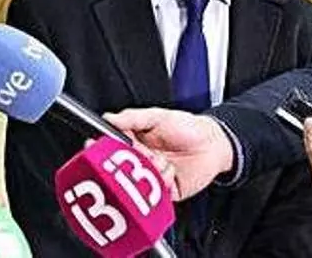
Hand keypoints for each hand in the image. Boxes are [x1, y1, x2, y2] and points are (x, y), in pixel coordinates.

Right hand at [104, 108, 232, 199]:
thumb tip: (108, 118)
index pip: (110, 149)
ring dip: (149, 171)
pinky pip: (155, 196)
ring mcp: (150, 178)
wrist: (214, 144)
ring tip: (163, 160)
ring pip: (137, 183)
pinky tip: (171, 170)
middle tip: (142, 153)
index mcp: (132, 143)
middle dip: (130, 162)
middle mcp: (139, 163)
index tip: (98, 147)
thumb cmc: (187, 127)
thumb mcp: (158, 116)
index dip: (102, 150)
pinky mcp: (164, 192)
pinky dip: (162, 183)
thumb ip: (132, 117)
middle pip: (120, 169)